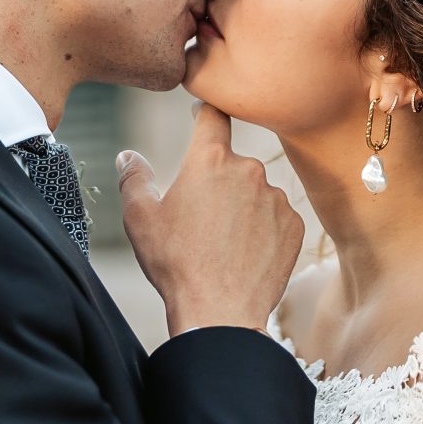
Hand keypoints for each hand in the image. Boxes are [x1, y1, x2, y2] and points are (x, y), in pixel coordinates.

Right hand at [117, 102, 304, 336]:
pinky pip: (276, 218)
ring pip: (255, 193)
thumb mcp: (140, 219)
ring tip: (222, 245)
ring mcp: (276, 198)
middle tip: (200, 220)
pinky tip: (244, 255)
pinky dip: (262, 230)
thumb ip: (134, 178)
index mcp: (210, 161)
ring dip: (242, 208)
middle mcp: (249, 170)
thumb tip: (128, 156)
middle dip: (217, 183)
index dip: (205, 111)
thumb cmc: (175, 264)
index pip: (212, 116)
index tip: (202, 114)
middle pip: (232, 164)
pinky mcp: (294, 226)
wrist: (219, 312)